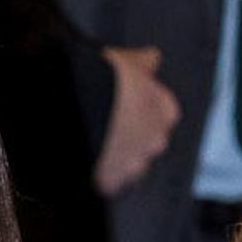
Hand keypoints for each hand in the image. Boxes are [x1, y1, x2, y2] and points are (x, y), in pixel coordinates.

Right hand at [95, 46, 181, 196]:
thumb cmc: (104, 83)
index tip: (120, 108)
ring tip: (89, 145)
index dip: (138, 112)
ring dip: (112, 159)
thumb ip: (142, 62)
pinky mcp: (110, 183)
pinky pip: (106, 183)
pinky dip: (97, 176)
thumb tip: (150, 58)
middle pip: (144, 144)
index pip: (159, 115)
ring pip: (126, 166)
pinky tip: (84, 162)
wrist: (77, 107)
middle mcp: (155, 141)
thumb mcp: (125, 60)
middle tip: (102, 128)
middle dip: (126, 139)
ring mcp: (134, 164)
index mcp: (164, 110)